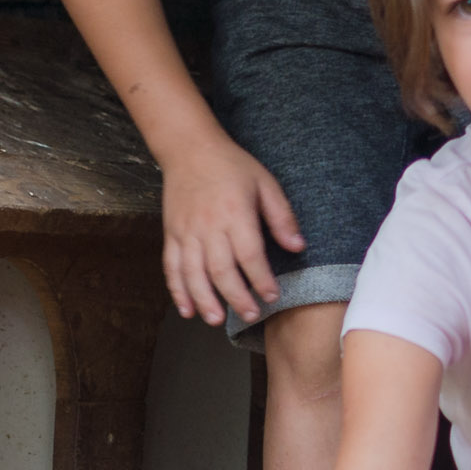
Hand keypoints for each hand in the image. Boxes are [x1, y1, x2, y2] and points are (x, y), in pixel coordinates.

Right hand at [158, 135, 306, 327]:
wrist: (189, 149)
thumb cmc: (231, 166)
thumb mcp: (265, 184)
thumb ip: (281, 217)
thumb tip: (298, 247)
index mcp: (235, 213)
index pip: (250, 255)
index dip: (261, 280)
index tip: (272, 296)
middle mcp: (209, 226)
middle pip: (221, 270)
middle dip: (236, 297)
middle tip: (250, 315)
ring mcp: (187, 232)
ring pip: (193, 274)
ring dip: (205, 300)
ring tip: (216, 320)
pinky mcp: (172, 235)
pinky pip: (172, 267)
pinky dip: (178, 291)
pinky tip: (187, 310)